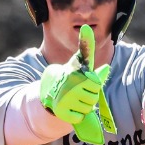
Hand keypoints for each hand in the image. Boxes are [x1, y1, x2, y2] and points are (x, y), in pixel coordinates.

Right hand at [41, 25, 114, 142]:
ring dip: (84, 106)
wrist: (48, 92)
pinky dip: (77, 115)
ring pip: (88, 108)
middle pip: (94, 97)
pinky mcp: (62, 113)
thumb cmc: (69, 75)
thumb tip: (87, 27)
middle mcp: (69, 86)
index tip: (83, 80)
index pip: (96, 84)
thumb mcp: (77, 61)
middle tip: (79, 91)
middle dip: (89, 96)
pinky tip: (71, 108)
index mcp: (75, 73)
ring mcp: (65, 100)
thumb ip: (86, 48)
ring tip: (74, 99)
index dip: (92, 84)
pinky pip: (80, 117)